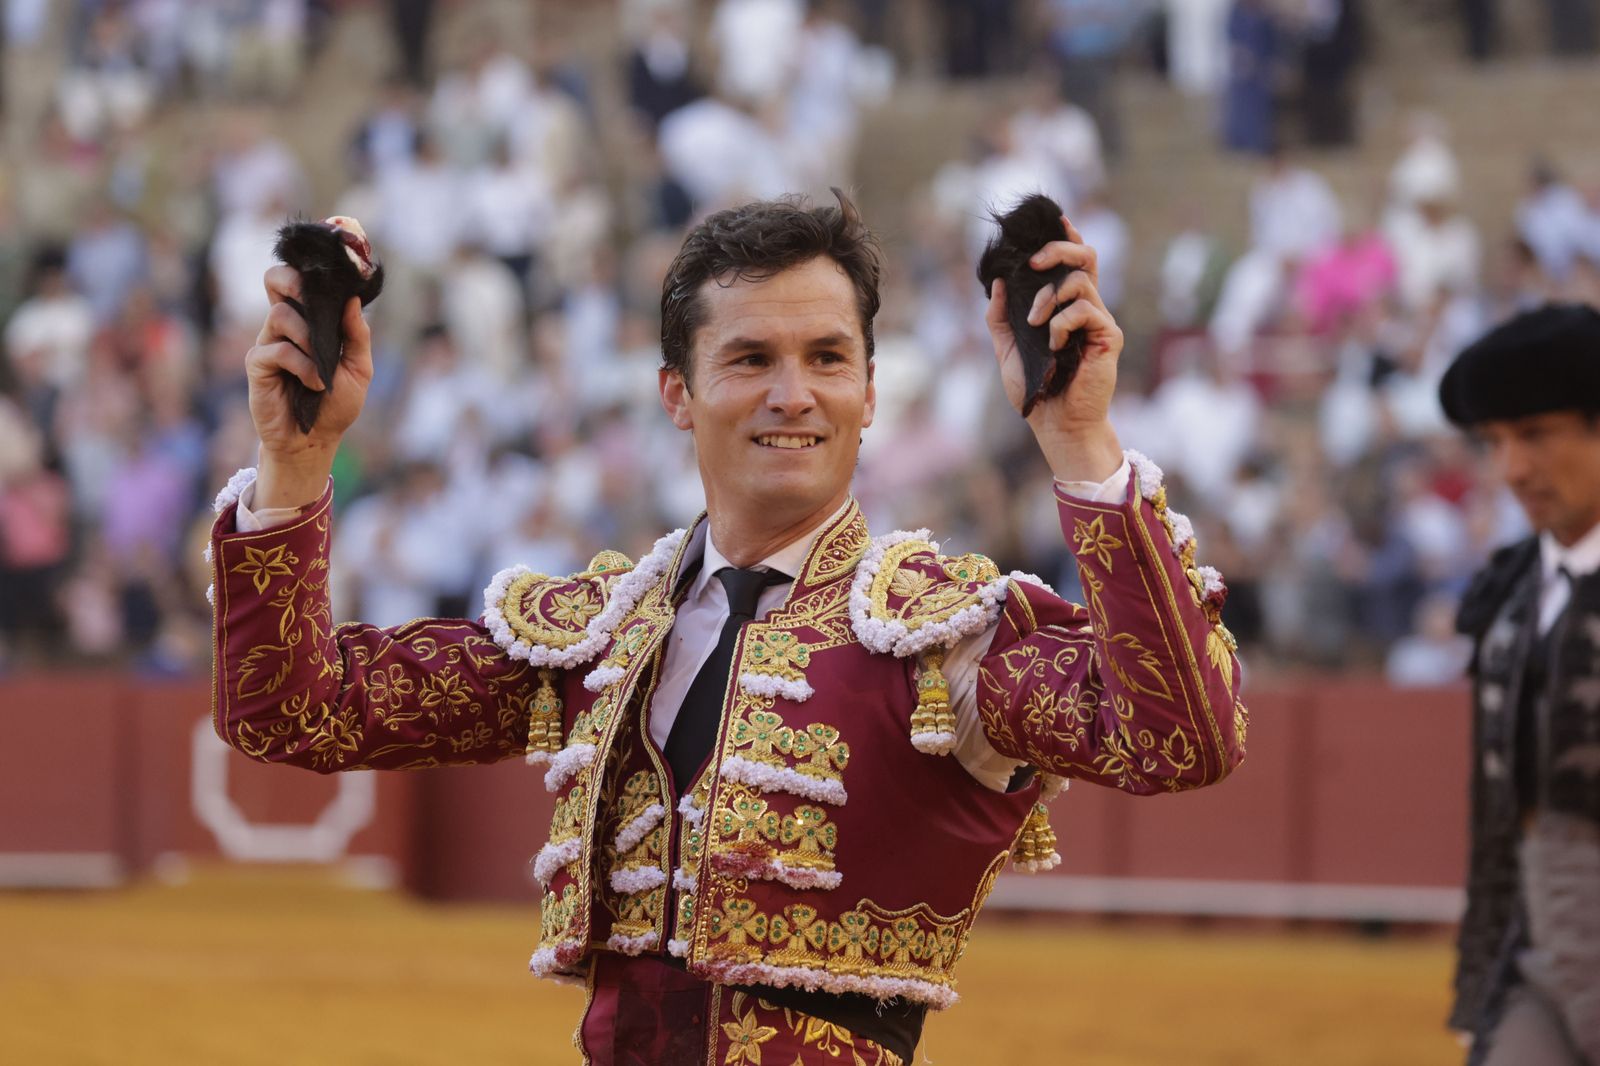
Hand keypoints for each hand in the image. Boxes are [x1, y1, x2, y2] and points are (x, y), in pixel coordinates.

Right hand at [245, 266, 372, 507]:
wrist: (315, 440)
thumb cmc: (336, 404)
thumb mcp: (358, 369)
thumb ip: (357, 335)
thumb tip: (352, 300)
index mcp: (309, 321)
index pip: (298, 280)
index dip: (306, 269)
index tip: (328, 272)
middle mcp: (285, 327)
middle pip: (276, 280)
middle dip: (293, 281)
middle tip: (311, 299)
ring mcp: (269, 343)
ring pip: (281, 314)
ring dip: (309, 339)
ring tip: (323, 368)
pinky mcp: (258, 365)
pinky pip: (277, 349)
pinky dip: (301, 364)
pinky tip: (314, 382)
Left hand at [985, 216, 1123, 481]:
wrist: (1055, 423)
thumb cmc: (1036, 388)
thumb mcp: (1006, 348)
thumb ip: (999, 316)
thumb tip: (995, 281)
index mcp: (1066, 306)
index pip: (1072, 261)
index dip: (1065, 237)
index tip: (1055, 221)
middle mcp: (1086, 308)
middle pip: (1085, 256)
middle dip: (1058, 249)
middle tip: (1035, 262)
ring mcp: (1099, 321)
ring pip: (1081, 280)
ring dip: (1049, 295)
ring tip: (1034, 321)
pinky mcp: (1108, 337)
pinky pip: (1085, 310)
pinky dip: (1061, 322)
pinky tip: (1053, 344)